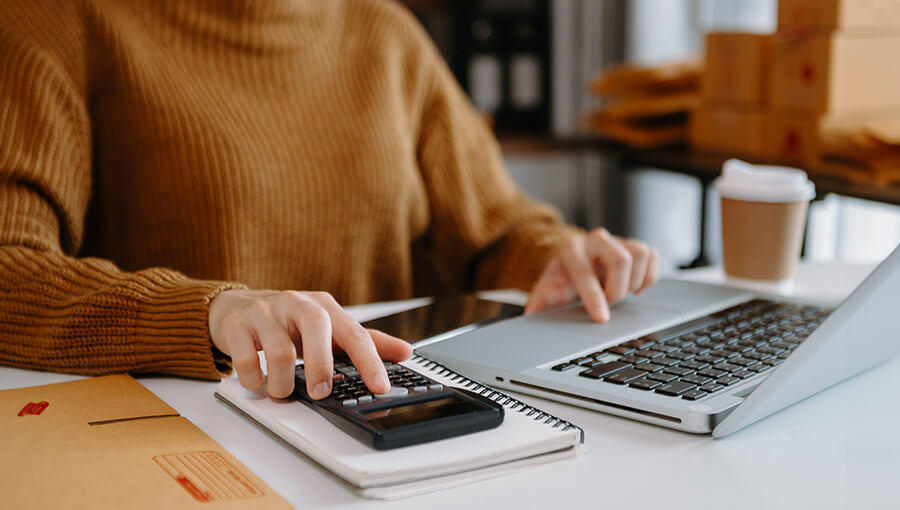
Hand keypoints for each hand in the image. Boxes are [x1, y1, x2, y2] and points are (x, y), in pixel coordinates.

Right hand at [208, 290, 412, 398]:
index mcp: (325, 307)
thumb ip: (365, 341)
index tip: (380, 386)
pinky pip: (245, 355)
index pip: (354, 333)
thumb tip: (405, 351)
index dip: (370, 361)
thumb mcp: (328, 328)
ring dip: (282, 382)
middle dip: (321, 366)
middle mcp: (297, 303)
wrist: (236, 306)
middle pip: (317, 327)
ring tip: (281, 391)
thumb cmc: (288, 321)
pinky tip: (257, 380)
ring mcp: (266, 311)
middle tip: (321, 393)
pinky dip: (253, 377)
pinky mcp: (237, 323)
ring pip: (279, 349)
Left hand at [525, 228, 659, 322]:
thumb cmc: (561, 280)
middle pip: (621, 259)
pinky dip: (648, 276)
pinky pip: (652, 256)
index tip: (602, 318)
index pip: (585, 272)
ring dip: (634, 280)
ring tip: (621, 292)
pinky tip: (635, 288)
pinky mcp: (633, 246)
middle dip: (618, 290)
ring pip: (640, 253)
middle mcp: (595, 240)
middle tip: (610, 303)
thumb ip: (539, 304)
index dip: (594, 298)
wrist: (573, 263)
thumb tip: (531, 318)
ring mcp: (617, 240)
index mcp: (570, 250)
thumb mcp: (547, 291)